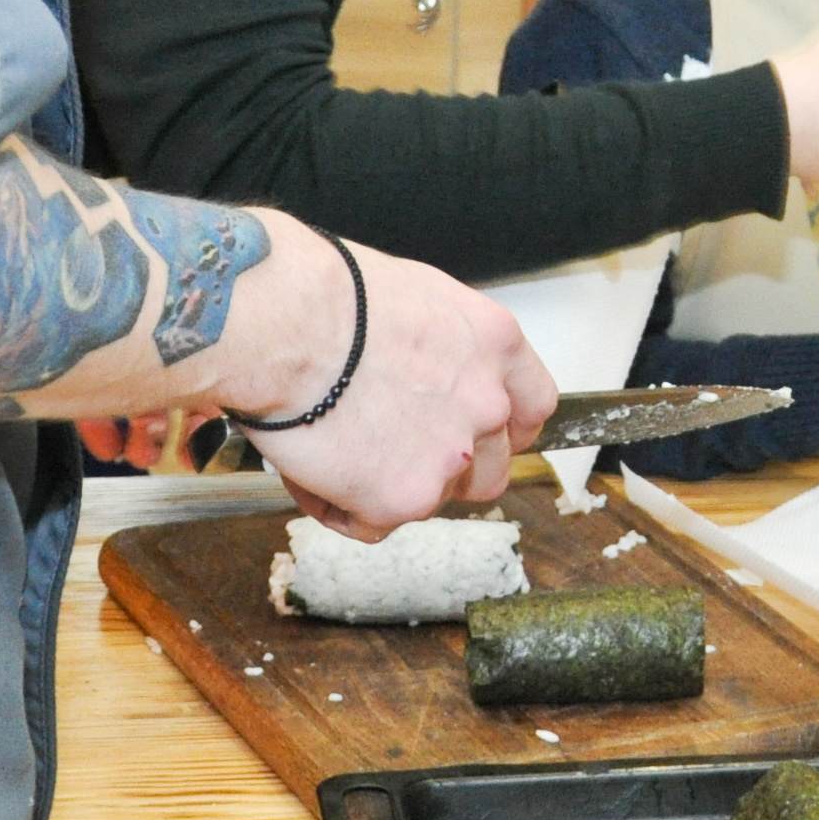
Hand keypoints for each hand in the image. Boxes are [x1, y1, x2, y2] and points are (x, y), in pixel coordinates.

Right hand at [246, 217, 556, 537]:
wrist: (286, 323)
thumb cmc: (327, 296)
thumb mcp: (416, 297)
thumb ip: (444, 350)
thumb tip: (424, 373)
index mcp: (495, 345)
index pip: (532, 408)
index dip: (501, 430)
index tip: (475, 435)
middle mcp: (486, 404)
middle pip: (491, 467)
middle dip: (445, 469)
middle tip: (389, 450)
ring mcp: (451, 456)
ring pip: (433, 499)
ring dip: (391, 488)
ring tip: (335, 450)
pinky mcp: (404, 498)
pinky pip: (373, 524)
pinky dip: (340, 507)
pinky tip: (313, 468)